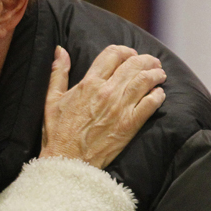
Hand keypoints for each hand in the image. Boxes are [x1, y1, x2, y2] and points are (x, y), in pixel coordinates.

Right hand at [41, 45, 166, 167]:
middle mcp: (107, 92)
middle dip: (145, 59)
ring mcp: (121, 108)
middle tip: (150, 61)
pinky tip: (158, 94)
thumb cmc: (57, 131)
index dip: (124, 51)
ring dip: (155, 73)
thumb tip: (60, 50)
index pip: (113, 55)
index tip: (128, 54)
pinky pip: (151, 104)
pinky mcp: (130, 124)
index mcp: (88, 83)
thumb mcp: (52, 98)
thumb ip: (58, 72)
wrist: (67, 160)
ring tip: (159, 73)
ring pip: (146, 80)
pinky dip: (158, 95)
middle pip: (133, 64)